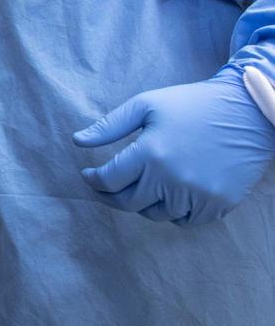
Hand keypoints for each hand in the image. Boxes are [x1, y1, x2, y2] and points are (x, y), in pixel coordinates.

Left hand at [74, 70, 274, 224]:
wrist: (247, 111)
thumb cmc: (192, 104)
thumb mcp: (147, 105)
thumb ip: (109, 126)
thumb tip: (77, 142)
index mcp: (150, 153)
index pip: (108, 181)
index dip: (93, 180)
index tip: (88, 176)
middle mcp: (171, 179)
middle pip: (128, 202)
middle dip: (111, 195)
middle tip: (106, 187)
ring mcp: (196, 195)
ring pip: (155, 214)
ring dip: (144, 203)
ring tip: (144, 185)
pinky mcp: (218, 204)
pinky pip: (184, 221)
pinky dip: (174, 212)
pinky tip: (171, 193)